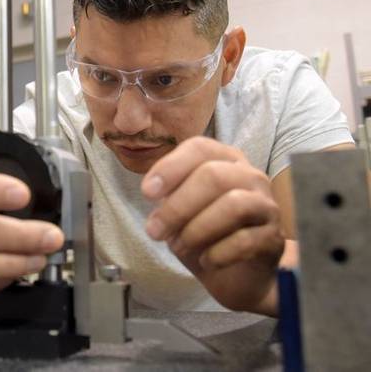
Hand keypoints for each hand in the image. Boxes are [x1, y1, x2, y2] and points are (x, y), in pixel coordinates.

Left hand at [141, 137, 283, 314]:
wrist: (239, 273)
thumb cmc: (206, 232)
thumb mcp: (180, 209)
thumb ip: (169, 194)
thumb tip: (153, 191)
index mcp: (225, 160)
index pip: (199, 148)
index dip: (170, 168)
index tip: (147, 192)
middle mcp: (250, 176)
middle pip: (213, 176)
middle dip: (177, 206)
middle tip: (154, 231)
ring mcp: (266, 206)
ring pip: (233, 205)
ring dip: (196, 229)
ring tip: (180, 246)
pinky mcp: (274, 238)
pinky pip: (245, 241)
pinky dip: (217, 253)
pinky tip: (205, 261)